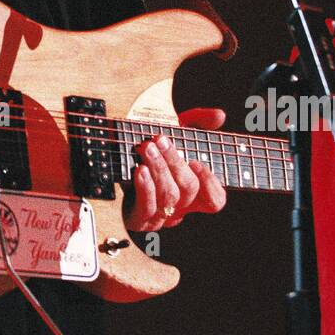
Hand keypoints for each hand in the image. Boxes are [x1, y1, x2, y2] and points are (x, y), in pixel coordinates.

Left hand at [124, 107, 226, 232]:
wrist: (114, 161)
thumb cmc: (153, 149)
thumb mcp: (175, 132)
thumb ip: (199, 121)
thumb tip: (220, 115)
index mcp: (193, 193)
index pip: (215, 201)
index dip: (210, 184)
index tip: (196, 161)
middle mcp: (180, 207)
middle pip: (188, 190)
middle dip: (176, 163)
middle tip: (160, 140)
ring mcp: (160, 215)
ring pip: (168, 198)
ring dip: (159, 170)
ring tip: (147, 148)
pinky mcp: (138, 219)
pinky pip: (146, 209)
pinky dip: (145, 188)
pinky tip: (140, 170)